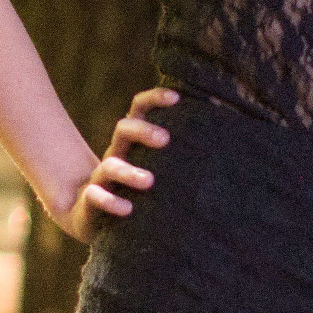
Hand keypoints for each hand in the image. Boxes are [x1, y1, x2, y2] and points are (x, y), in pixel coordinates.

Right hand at [56, 86, 177, 242]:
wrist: (91, 215)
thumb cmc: (136, 188)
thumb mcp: (156, 167)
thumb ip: (178, 156)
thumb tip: (222, 146)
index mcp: (133, 141)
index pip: (140, 109)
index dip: (155, 98)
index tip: (176, 98)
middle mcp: (117, 154)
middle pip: (123, 129)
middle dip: (143, 131)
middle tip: (165, 139)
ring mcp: (101, 177)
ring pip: (110, 165)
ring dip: (129, 172)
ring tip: (149, 181)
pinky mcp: (91, 201)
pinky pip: (95, 196)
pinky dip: (110, 202)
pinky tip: (127, 208)